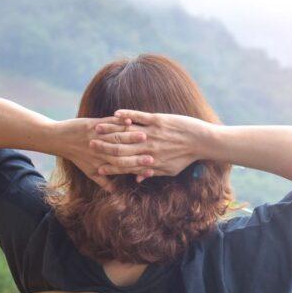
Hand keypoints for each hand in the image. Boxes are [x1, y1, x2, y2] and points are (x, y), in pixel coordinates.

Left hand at [54, 117, 150, 188]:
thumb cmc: (77, 156)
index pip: (124, 165)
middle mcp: (101, 151)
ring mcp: (98, 137)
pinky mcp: (94, 124)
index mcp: (102, 162)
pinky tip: (129, 120)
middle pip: (124, 151)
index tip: (152, 163)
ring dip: (133, 135)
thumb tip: (115, 192)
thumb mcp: (89, 171)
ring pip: (118, 136)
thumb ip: (103, 182)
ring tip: (146, 133)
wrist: (59, 139)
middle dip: (140, 149)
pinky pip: (110, 122)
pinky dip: (120, 121)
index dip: (138, 165)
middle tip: (154, 149)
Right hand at [89, 109, 211, 181]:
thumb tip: (138, 178)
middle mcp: (149, 148)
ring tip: (96, 128)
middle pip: (121, 149)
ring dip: (110, 130)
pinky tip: (116, 114)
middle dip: (103, 147)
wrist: (202, 141)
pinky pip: (140, 116)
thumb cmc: (186, 157)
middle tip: (89, 145)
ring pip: (127, 132)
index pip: (125, 165)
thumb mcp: (169, 170)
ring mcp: (153, 133)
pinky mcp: (158, 119)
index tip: (97, 166)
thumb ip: (152, 173)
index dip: (110, 166)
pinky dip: (127, 115)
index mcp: (150, 161)